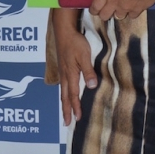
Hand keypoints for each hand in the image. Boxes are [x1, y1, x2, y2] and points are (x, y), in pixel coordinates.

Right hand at [52, 8, 96, 123]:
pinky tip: (65, 94)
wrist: (63, 31)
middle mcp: (65, 75)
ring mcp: (62, 71)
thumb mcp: (84, 55)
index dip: (75, 107)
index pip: (73, 95)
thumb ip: (88, 71)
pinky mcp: (62, 66)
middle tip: (66, 122)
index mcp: (70, 74)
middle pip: (65, 96)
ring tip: (65, 112)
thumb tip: (91, 86)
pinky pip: (62, 84)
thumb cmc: (75, 42)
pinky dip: (63, 93)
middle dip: (66, 110)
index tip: (77, 119)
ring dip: (64, 103)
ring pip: (62, 91)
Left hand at [86, 0, 154, 20]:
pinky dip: (131, 12)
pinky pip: (132, 16)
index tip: (94, 7)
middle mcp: (115, 3)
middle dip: (103, 13)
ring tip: (119, 5)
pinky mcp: (138, 10)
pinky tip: (133, 5)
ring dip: (117, 12)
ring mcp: (126, 8)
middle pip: (104, 16)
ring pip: (118, 17)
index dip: (93, 9)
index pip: (95, 7)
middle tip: (106, 6)